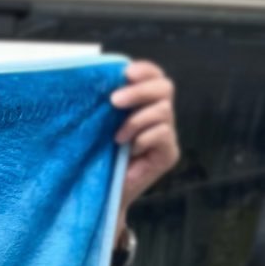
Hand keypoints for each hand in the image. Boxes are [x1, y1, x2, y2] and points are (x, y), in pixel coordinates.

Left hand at [111, 60, 179, 239]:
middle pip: (165, 87)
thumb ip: (107, 105)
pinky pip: (163, 134)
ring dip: (136, 120)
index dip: (144, 70)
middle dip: (139, 91)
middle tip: (114, 101)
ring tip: (117, 138)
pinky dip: (143, 139)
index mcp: (143, 103)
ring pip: (163, 111)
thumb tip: (99, 82)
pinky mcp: (169, 153)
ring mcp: (167, 135)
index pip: (154, 76)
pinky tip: (128, 151)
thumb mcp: (99, 126)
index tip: (125, 72)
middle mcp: (159, 115)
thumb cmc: (95, 158)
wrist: (99, 195)